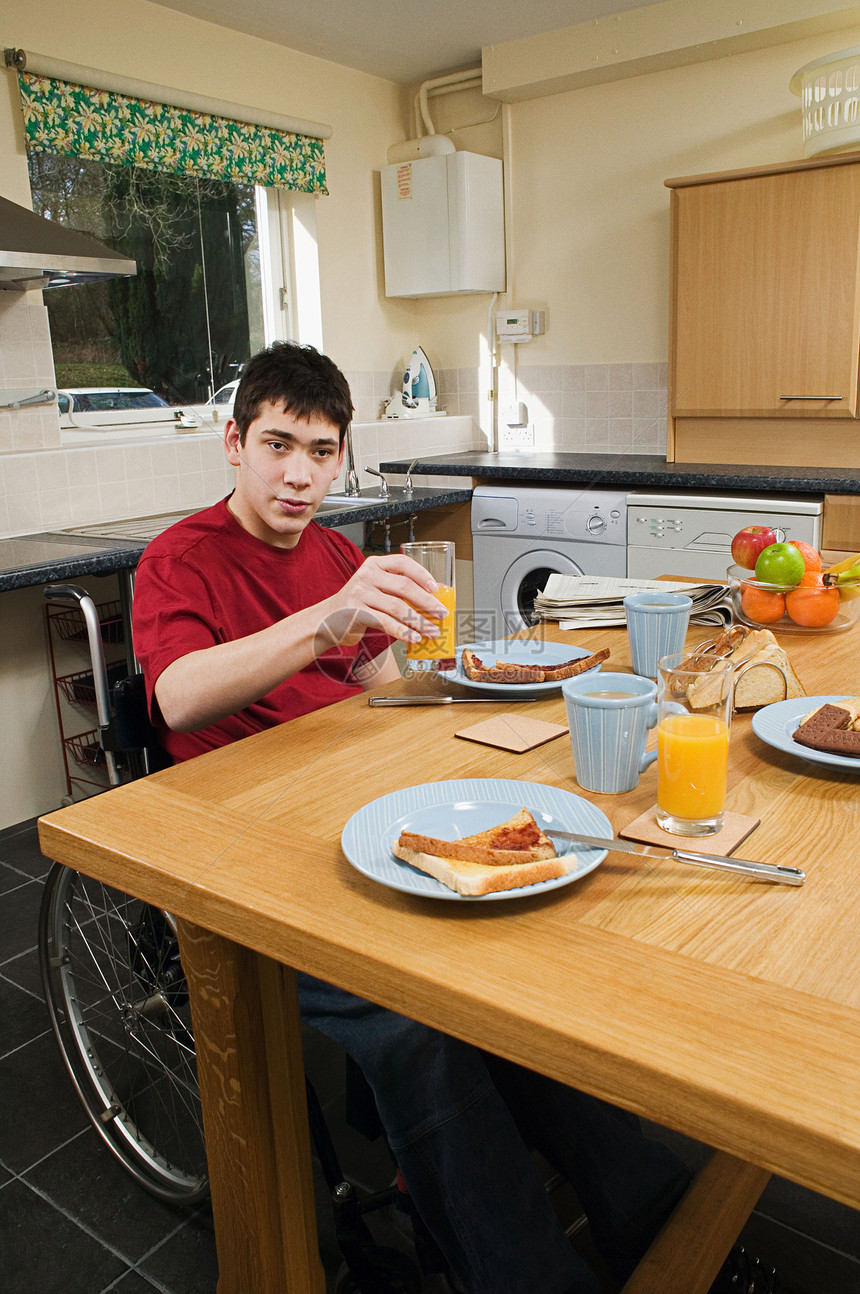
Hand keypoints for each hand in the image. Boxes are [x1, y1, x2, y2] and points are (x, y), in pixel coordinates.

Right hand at [322, 554, 447, 646]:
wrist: (327, 620)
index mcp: (375, 564)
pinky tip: (414, 637)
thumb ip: (400, 590)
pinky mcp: (356, 611)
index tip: (436, 588)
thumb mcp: (377, 590)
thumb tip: (434, 598)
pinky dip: (403, 631)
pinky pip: (386, 622)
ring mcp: (360, 592)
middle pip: (404, 586)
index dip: (422, 575)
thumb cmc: (357, 606)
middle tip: (441, 613)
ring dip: (419, 621)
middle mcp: (366, 575)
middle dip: (427, 602)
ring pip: (398, 607)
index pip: (403, 563)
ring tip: (432, 631)